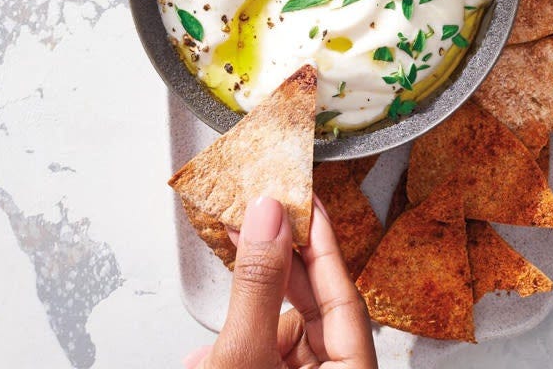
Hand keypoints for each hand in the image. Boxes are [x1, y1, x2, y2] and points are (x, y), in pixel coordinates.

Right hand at [183, 196, 376, 368]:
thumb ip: (258, 285)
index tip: (305, 199)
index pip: (344, 291)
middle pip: (313, 306)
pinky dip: (237, 343)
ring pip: (283, 330)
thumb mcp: (245, 356)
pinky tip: (208, 355)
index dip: (322, 241)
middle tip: (259, 217)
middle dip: (276, 267)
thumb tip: (268, 216)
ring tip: (224, 289)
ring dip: (246, 315)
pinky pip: (264, 353)